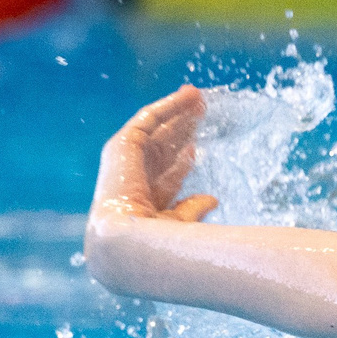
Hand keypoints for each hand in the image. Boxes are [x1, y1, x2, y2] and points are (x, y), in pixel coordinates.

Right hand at [89, 86, 216, 232]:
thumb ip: (192, 210)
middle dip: (182, 129)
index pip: (164, 176)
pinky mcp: (124, 144)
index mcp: (145, 201)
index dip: (181, 161)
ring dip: (178, 112)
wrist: (128, 238)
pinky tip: (189, 95)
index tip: (195, 148)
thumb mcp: (178, 224)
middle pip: (162, 148)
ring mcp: (127, 160)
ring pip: (157, 130)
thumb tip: (212, 199)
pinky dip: (169, 105)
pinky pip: (150, 118)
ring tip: (199, 97)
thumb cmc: (155, 242)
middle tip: (202, 113)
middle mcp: (134, 179)